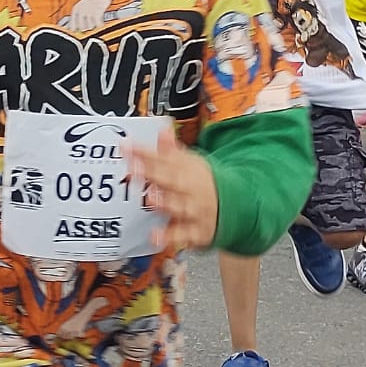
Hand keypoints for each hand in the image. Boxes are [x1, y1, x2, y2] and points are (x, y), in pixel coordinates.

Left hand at [124, 127, 216, 250]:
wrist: (239, 206)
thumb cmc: (205, 185)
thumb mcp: (192, 164)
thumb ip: (172, 151)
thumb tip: (162, 129)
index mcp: (187, 170)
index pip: (163, 158)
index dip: (143, 153)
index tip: (126, 147)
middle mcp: (191, 189)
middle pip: (170, 179)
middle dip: (152, 173)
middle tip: (133, 168)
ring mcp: (194, 210)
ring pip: (179, 206)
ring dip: (164, 202)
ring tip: (150, 198)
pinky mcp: (197, 231)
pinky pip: (184, 234)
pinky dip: (171, 236)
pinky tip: (155, 236)